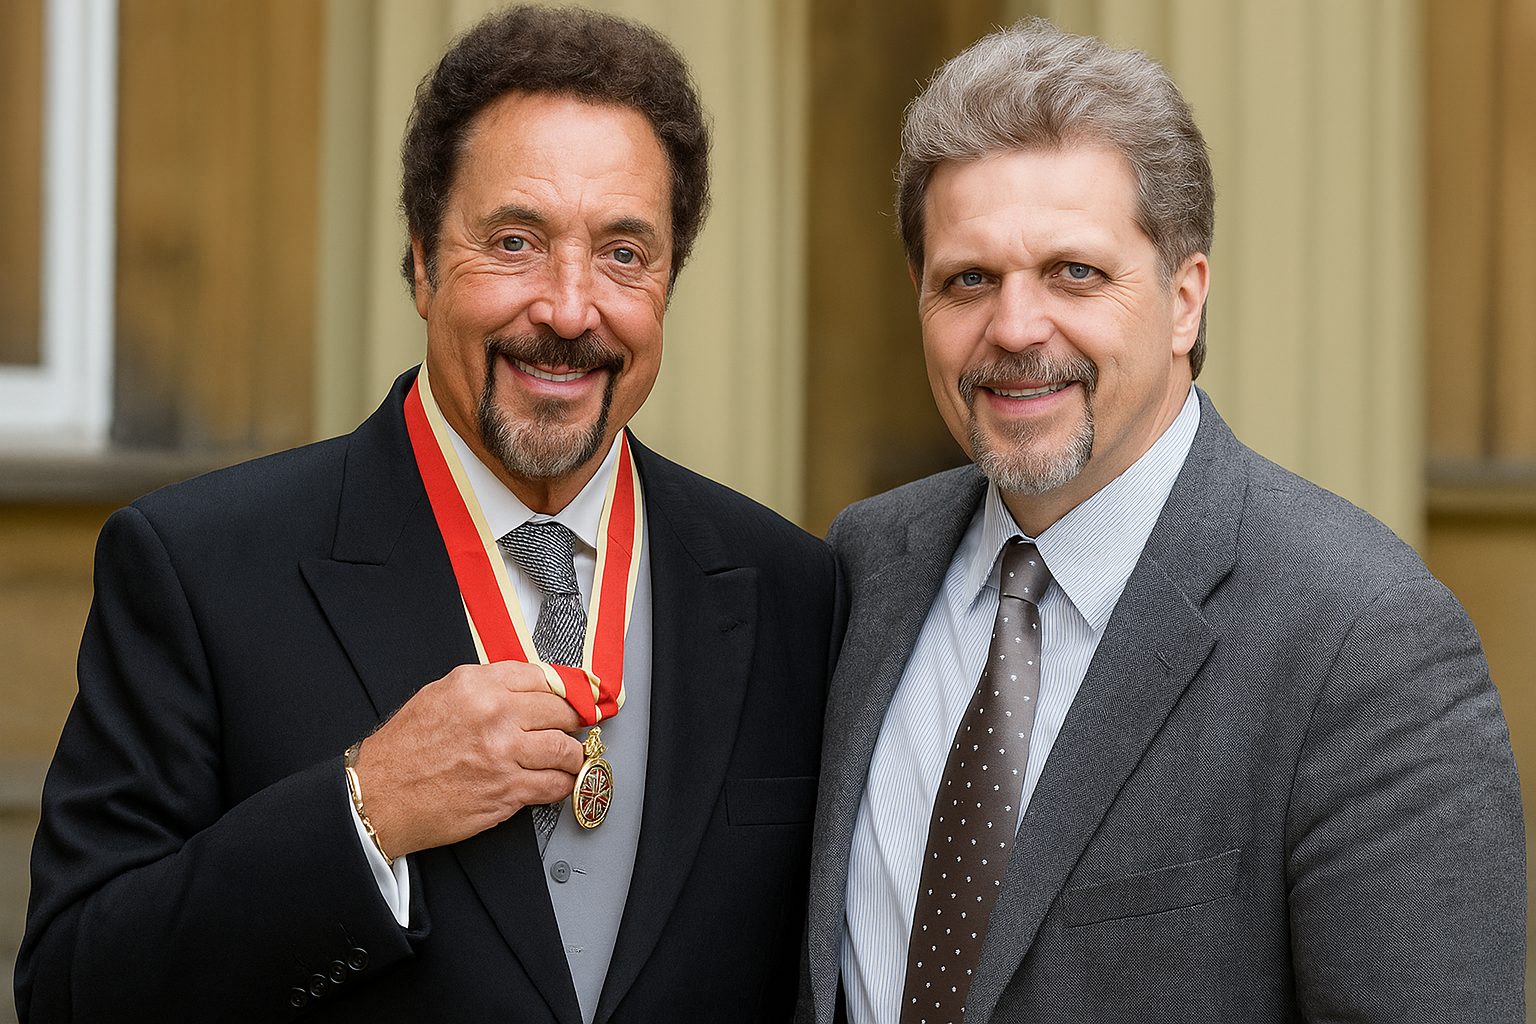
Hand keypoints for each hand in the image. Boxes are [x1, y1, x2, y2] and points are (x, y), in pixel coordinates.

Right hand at [353, 661, 583, 857]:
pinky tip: (556, 780)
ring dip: (572, 755)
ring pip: (566, 750)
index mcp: (478, 686)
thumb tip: (527, 688)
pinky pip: (554, 785)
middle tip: (576, 726)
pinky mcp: (508, 792)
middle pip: (561, 712)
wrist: (379, 796)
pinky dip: (562, 784)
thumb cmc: (404, 749)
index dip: (563, 690)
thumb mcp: (441, 695)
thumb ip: (486, 687)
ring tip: (570, 757)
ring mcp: (505, 755)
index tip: (574, 697)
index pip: (543, 678)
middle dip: (573, 720)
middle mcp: (495, 715)